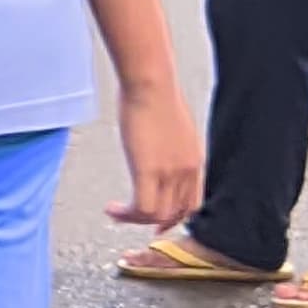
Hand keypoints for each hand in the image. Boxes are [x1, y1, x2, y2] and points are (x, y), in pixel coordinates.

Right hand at [108, 76, 204, 230]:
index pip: (192, 203)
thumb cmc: (155, 96)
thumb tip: (155, 156)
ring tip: (116, 212)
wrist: (150, 84)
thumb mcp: (172, 128)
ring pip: (157, 215)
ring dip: (133, 219)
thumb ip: (168, 148)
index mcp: (194, 161)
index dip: (174, 218)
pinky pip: (142, 208)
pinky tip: (113, 208)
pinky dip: (126, 215)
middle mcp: (187, 170)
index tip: (157, 222)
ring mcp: (170, 172)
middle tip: (131, 219)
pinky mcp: (149, 170)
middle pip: (176, 213)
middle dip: (152, 222)